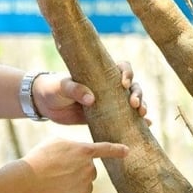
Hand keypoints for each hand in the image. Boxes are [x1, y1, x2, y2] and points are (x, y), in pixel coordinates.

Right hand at [20, 138, 129, 192]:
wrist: (29, 179)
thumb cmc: (40, 158)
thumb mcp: (56, 142)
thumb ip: (73, 147)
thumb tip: (78, 154)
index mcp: (85, 151)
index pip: (106, 149)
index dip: (117, 150)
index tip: (127, 151)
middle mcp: (89, 168)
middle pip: (89, 170)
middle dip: (78, 171)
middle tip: (58, 171)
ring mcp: (86, 185)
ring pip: (83, 184)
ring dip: (72, 184)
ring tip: (54, 182)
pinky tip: (56, 192)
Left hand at [32, 61, 149, 124]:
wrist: (44, 103)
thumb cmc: (53, 88)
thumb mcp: (63, 86)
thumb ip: (75, 89)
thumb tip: (91, 99)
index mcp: (100, 74)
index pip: (121, 67)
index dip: (127, 73)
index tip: (123, 83)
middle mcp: (108, 86)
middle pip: (132, 86)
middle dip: (138, 94)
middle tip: (135, 104)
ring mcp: (108, 102)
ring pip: (131, 102)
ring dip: (141, 106)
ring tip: (143, 115)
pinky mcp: (105, 117)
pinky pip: (124, 118)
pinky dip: (137, 121)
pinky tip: (147, 125)